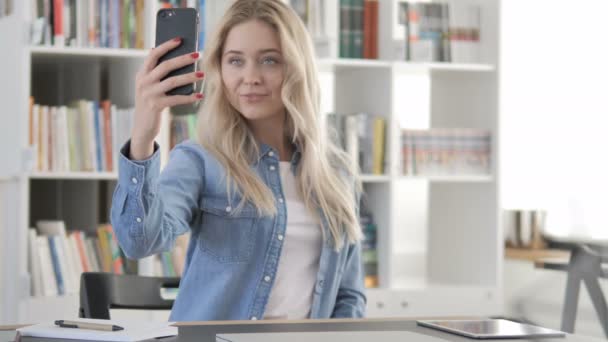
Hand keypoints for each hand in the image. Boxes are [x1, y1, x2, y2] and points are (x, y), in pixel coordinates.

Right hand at [130, 37, 203, 159]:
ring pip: (173, 81)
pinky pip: (176, 99)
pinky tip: (199, 95)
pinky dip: (189, 97)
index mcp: (142, 74)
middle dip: (183, 59)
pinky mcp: (156, 106)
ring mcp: (149, 94)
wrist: (142, 127)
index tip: (179, 39)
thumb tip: (174, 56)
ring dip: (189, 77)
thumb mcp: (149, 86)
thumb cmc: (151, 103)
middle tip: (197, 54)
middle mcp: (144, 81)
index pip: (153, 54)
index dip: (166, 46)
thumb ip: (156, 73)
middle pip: (165, 65)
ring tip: (202, 74)